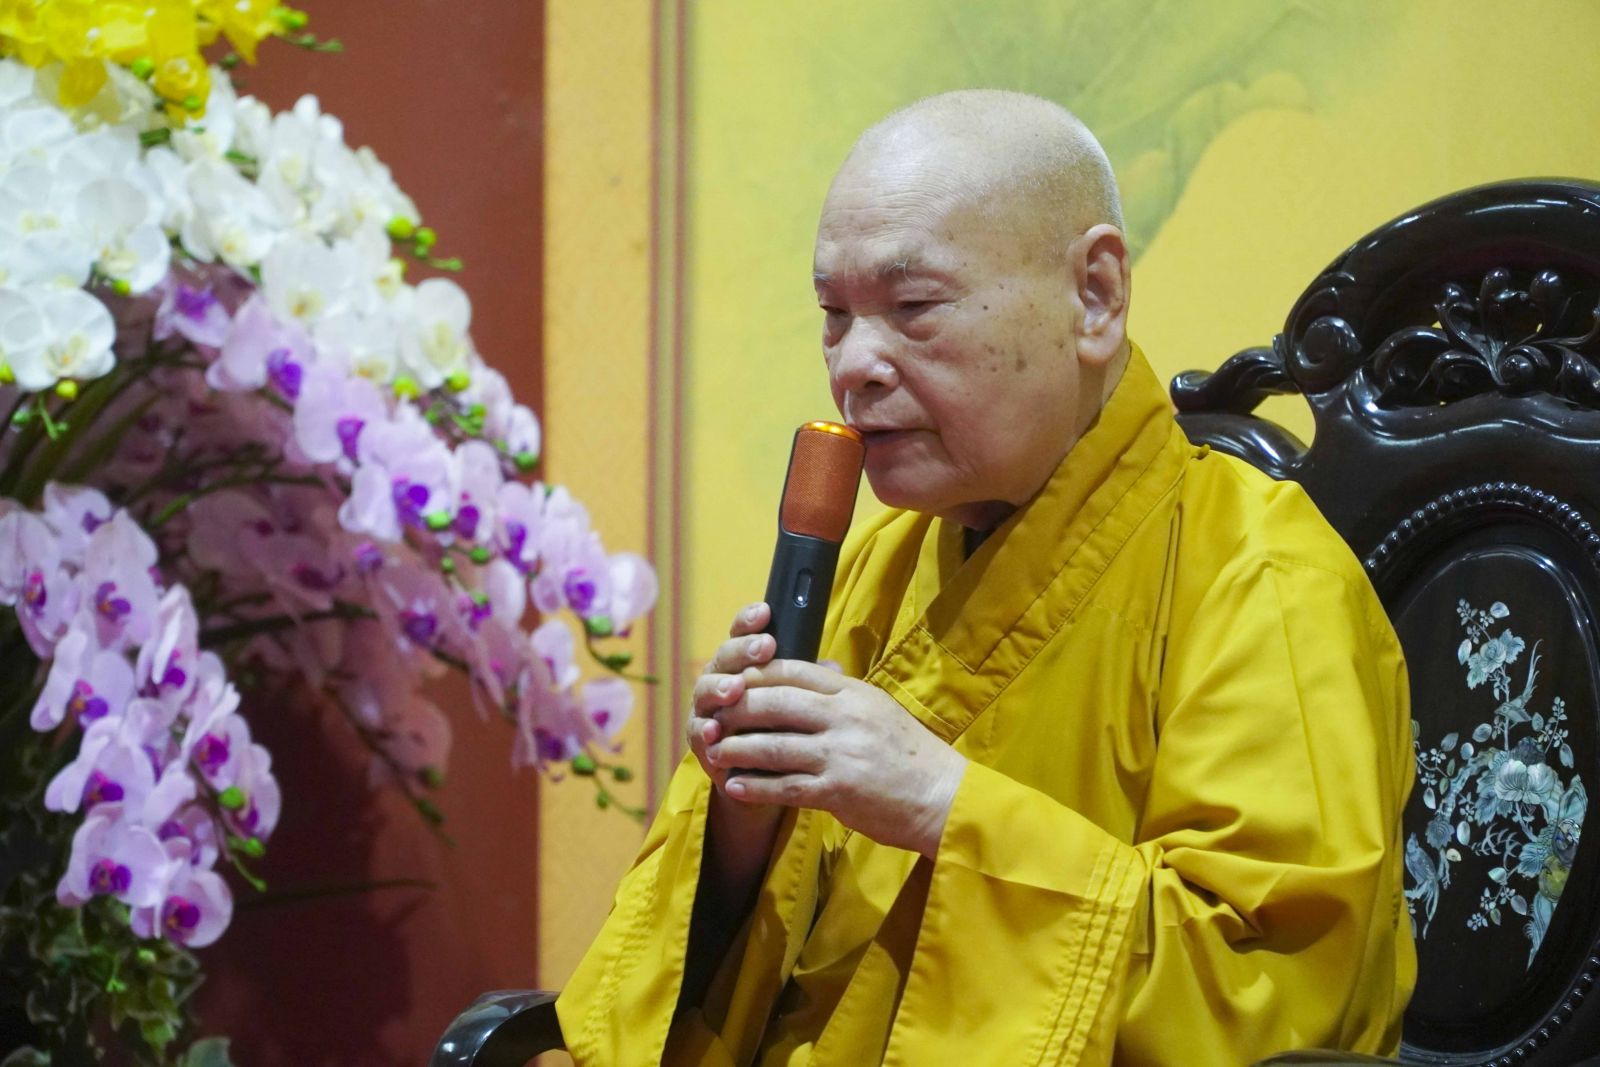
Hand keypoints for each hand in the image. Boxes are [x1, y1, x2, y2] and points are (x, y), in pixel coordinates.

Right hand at [687, 603, 786, 853]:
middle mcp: (722, 681)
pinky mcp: (701, 743)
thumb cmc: (785, 731)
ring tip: (735, 688)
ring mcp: (707, 711)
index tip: (765, 612)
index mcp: (745, 665)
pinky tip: (713, 729)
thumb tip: (835, 668)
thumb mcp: (800, 706)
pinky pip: (697, 733)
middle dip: (742, 651)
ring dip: (719, 687)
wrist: (766, 780)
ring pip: (705, 690)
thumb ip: (811, 685)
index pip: (744, 635)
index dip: (750, 622)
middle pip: (724, 657)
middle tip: (763, 648)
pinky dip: (704, 730)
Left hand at [705, 658, 968, 857]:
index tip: (731, 681)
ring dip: (735, 748)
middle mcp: (845, 717)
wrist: (943, 798)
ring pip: (772, 744)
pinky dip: (755, 786)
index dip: (756, 673)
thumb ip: (843, 690)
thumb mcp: (879, 709)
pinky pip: (784, 786)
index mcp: (854, 693)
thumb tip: (815, 665)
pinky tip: (734, 786)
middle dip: (736, 708)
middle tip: (711, 716)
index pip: (794, 670)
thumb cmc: (910, 755)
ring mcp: (840, 754)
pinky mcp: (838, 791)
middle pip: (775, 702)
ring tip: (713, 752)